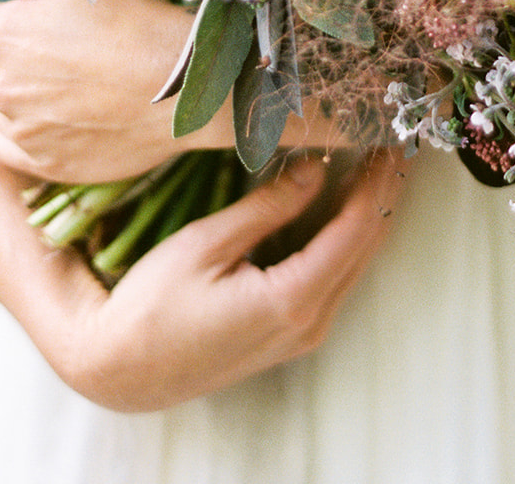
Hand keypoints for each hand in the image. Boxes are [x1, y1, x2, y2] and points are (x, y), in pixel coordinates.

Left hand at [0, 0, 207, 182]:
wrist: (185, 88)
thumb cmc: (145, 29)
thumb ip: (51, 5)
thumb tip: (43, 17)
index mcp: (9, 31)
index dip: (19, 21)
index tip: (44, 26)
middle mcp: (2, 80)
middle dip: (15, 56)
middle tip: (56, 57)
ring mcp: (18, 127)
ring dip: (13, 91)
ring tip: (50, 88)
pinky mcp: (39, 161)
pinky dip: (0, 129)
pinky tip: (17, 120)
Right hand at [42, 152, 405, 411]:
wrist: (122, 371)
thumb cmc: (154, 306)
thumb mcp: (207, 244)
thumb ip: (268, 207)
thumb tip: (316, 167)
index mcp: (292, 299)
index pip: (356, 230)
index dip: (377, 183)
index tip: (388, 143)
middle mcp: (309, 324)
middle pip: (365, 248)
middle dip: (382, 195)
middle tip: (392, 146)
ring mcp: (302, 335)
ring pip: (354, 265)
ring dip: (368, 215)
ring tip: (377, 167)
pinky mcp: (290, 335)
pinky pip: (335, 279)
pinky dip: (347, 238)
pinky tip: (344, 207)